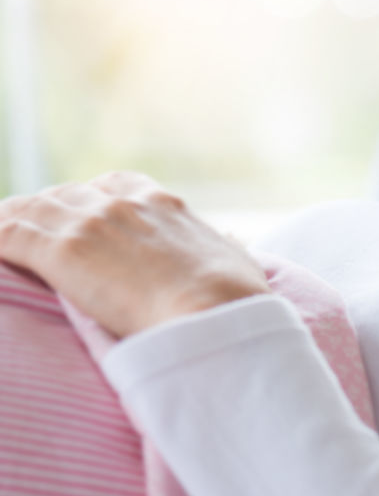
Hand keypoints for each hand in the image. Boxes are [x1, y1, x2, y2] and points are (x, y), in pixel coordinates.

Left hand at [0, 170, 268, 337]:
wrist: (214, 311)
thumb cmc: (234, 297)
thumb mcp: (237, 260)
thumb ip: (225, 246)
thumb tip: (230, 242)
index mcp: (163, 204)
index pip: (114, 184)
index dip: (91, 198)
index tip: (82, 217)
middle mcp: (123, 204)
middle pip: (65, 194)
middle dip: (46, 213)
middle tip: (30, 236)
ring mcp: (91, 224)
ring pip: (30, 210)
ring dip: (12, 225)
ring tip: (1, 239)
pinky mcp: (64, 251)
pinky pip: (8, 235)